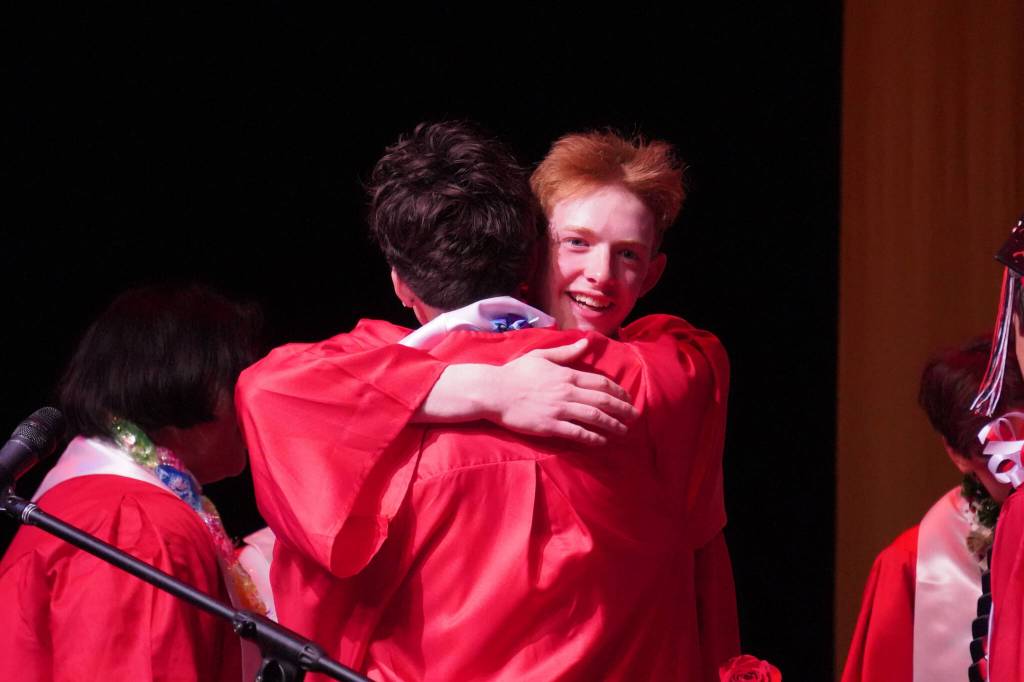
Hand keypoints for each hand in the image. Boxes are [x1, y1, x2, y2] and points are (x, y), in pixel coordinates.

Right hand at [478, 338, 637, 444]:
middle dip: (623, 409)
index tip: (628, 398)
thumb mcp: (542, 356)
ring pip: (595, 417)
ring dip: (613, 425)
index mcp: (567, 374)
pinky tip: (602, 442)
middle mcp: (567, 391)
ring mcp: (559, 409)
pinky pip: (577, 433)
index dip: (618, 392)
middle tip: (636, 416)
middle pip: (603, 401)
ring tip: (624, 431)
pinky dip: (593, 438)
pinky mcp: (550, 426)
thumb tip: (585, 343)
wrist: (494, 391)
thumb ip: (566, 352)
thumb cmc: (515, 373)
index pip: (601, 383)